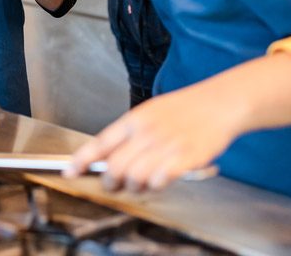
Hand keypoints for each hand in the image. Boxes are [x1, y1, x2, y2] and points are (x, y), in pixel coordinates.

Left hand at [66, 81, 244, 190]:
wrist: (220, 103)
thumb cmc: (185, 109)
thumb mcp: (151, 112)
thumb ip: (129, 134)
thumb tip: (105, 154)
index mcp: (135, 120)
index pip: (100, 143)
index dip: (81, 160)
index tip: (70, 172)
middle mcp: (147, 133)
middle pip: (115, 167)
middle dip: (110, 182)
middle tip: (115, 184)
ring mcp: (166, 145)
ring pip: (134, 178)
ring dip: (134, 187)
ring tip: (141, 184)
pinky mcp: (186, 158)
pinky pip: (159, 180)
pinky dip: (155, 186)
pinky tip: (160, 180)